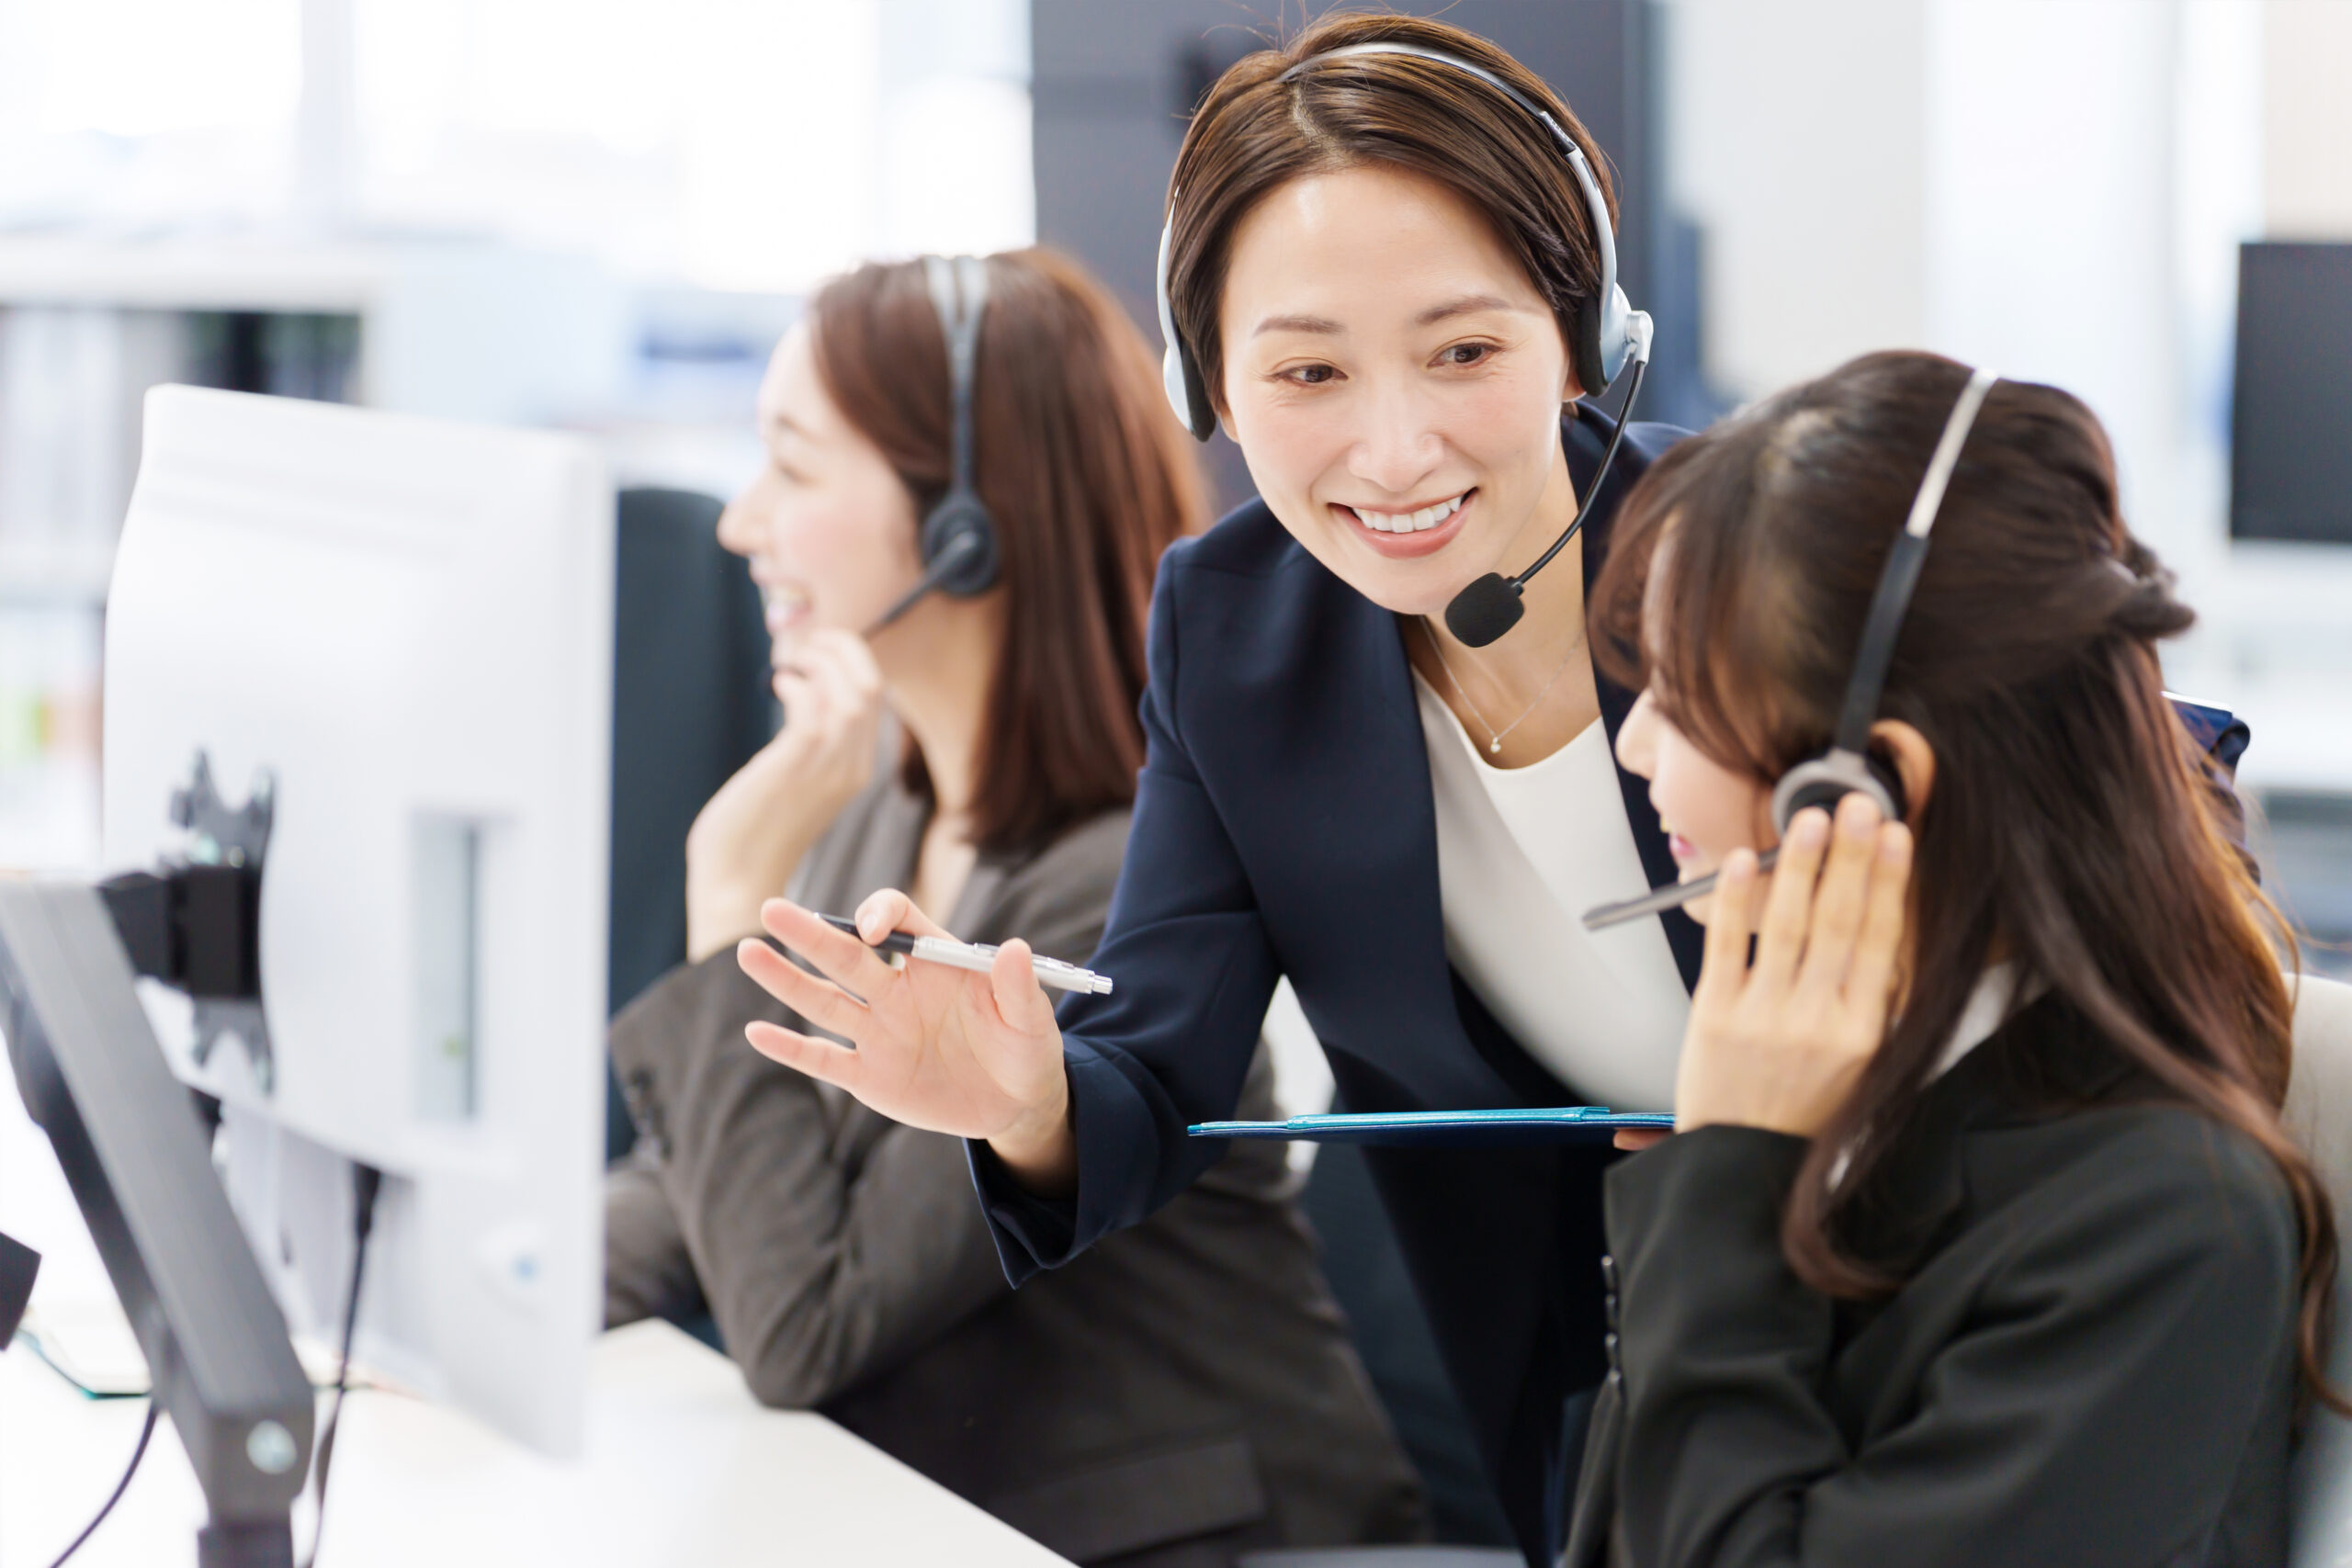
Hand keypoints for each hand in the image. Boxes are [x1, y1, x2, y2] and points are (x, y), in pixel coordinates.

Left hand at [685, 629, 884, 960]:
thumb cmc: (755, 830)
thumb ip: (806, 744)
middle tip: (809, 642)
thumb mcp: (794, 780)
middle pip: (871, 687)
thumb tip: (799, 693)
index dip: (852, 661)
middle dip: (843, 649)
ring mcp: (827, 769)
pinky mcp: (795, 767)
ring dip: (823, 661)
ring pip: (852, 694)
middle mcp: (852, 768)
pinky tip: (780, 683)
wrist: (738, 880)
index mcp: (857, 771)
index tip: (821, 648)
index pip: (875, 699)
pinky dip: (799, 684)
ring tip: (793, 659)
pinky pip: (814, 710)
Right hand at [735, 890, 1077, 1191]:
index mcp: (936, 962)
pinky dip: (790, 1048)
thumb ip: (1019, 986)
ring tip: (748, 951)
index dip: (881, 916)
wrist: (1017, 1103)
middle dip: (810, 934)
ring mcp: (880, 1032)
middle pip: (847, 954)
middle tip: (772, 909)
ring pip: (824, 1000)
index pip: (898, 920)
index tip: (873, 933)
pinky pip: (823, 1058)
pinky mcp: (869, 1076)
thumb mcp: (1032, 1019)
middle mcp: (899, 991)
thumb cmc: (1026, 1047)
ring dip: (786, 979)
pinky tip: (755, 1032)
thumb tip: (1015, 949)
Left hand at [1671, 793, 1913, 1139]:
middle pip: (1838, 923)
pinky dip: (1734, 902)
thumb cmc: (1807, 1108)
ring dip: (1799, 866)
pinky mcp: (1715, 1014)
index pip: (1880, 941)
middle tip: (1859, 804)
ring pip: (1786, 926)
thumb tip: (1890, 921)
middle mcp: (1816, 1021)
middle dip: (1850, 857)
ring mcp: (1763, 1015)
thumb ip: (1875, 998)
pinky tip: (1742, 860)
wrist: (1745, 1164)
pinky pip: (1726, 947)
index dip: (1888, 882)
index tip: (1896, 834)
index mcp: (1862, 1032)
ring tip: (1810, 819)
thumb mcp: (1863, 1061)